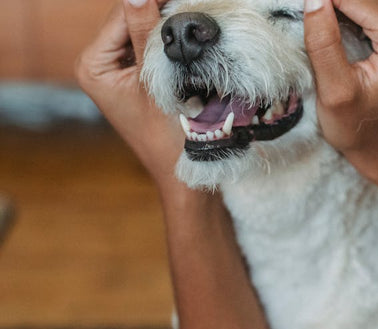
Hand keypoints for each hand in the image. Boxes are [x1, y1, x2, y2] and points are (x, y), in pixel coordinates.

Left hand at [76, 0, 182, 190]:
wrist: (184, 171)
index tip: (184, 0)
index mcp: (93, 65)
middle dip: (160, 12)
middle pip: (129, 19)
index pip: (121, 14)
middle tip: (192, 8)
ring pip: (143, 30)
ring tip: (193, 22)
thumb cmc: (169, 136)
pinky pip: (151, 47)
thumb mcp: (156, 80)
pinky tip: (188, 41)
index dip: (153, 2)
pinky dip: (169, 41)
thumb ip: (145, 34)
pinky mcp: (136, 76)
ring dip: (167, 26)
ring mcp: (117, 70)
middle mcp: (99, 64)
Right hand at [303, 0, 377, 180]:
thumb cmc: (359, 126)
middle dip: (329, 4)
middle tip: (310, 32)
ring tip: (322, 37)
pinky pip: (373, 3)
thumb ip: (324, 42)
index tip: (294, 9)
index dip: (320, 2)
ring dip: (338, 6)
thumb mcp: (334, 90)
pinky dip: (349, 10)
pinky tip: (334, 28)